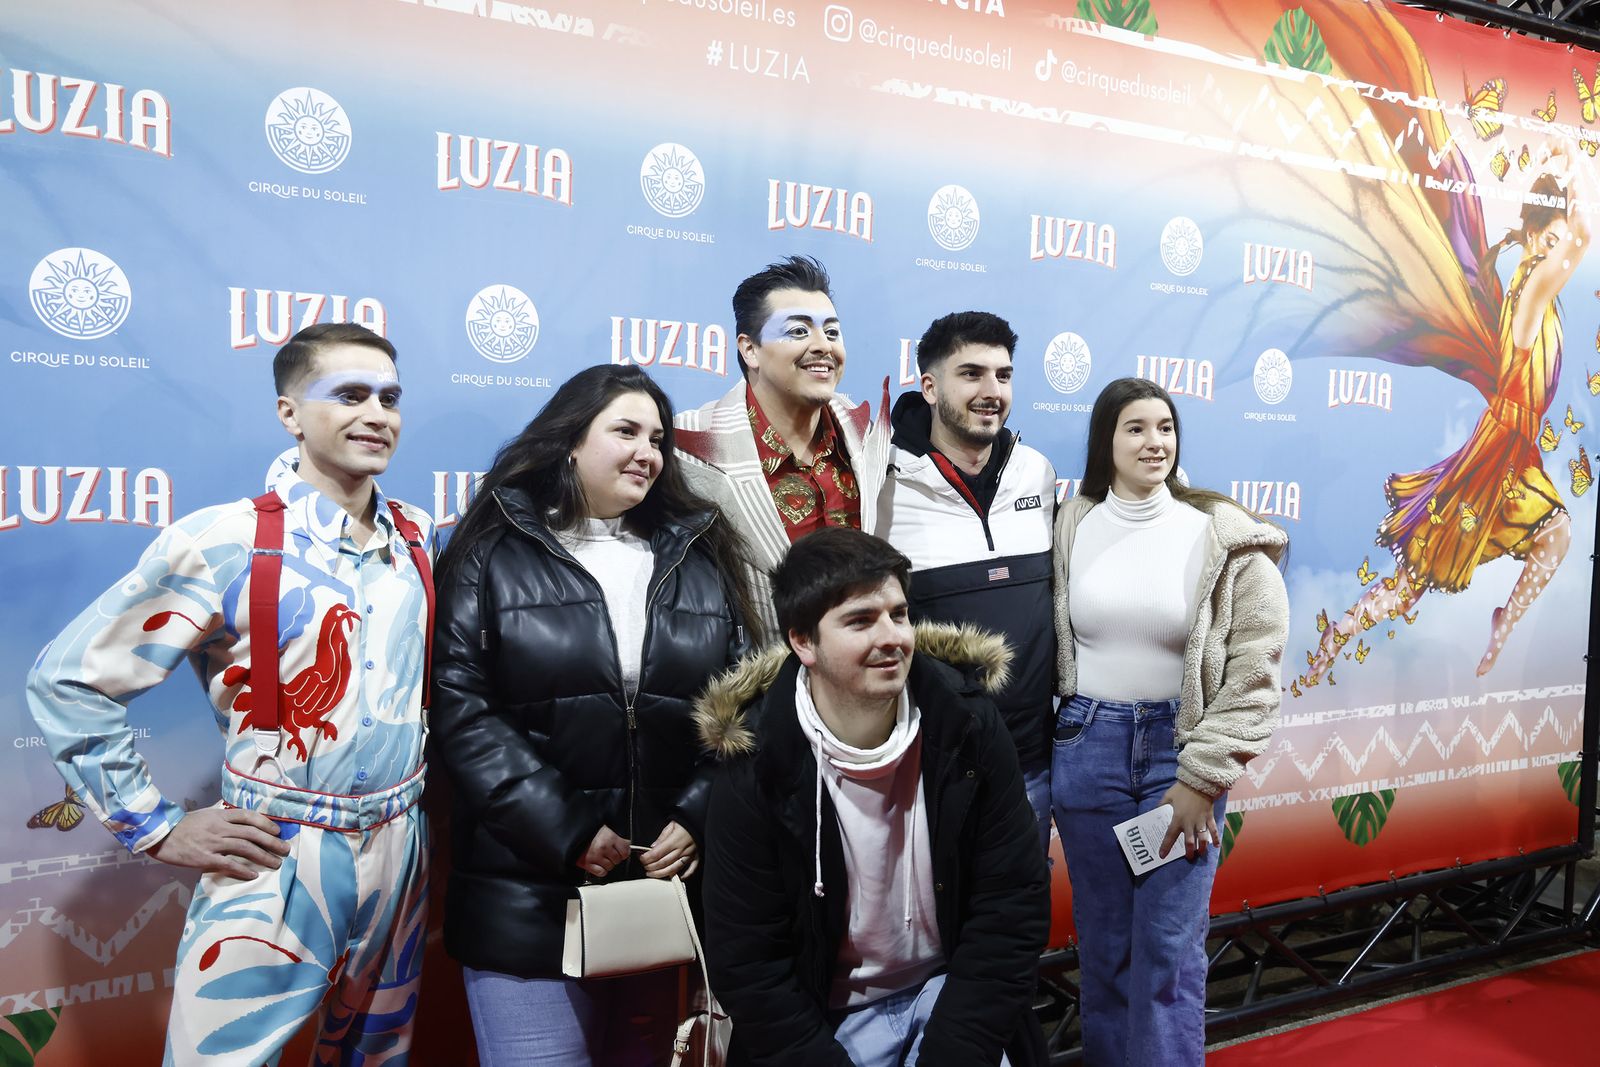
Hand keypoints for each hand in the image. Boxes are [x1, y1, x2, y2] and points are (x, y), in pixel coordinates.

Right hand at [148, 807, 289, 880]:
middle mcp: (220, 828)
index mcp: (220, 815)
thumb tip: (242, 823)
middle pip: (252, 833)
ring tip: (276, 864)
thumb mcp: (205, 815)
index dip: (266, 823)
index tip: (277, 831)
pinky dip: (242, 870)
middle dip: (272, 842)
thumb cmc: (183, 826)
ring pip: (245, 848)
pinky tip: (253, 875)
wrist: (160, 835)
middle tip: (285, 850)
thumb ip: (223, 818)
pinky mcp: (204, 858)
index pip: (249, 816)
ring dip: (263, 856)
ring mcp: (213, 843)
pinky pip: (228, 864)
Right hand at [577, 825, 629, 878]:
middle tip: (608, 852)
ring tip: (601, 857)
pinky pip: (601, 873)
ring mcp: (595, 856)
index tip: (620, 851)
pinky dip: (601, 870)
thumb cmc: (591, 831)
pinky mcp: (587, 864)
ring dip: (607, 864)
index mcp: (610, 837)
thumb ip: (618, 838)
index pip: (625, 851)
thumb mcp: (607, 829)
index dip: (623, 852)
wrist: (575, 833)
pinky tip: (598, 864)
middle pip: (618, 860)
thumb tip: (628, 844)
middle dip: (614, 857)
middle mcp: (603, 847)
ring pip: (610, 867)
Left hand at [640, 821, 697, 878]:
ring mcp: (690, 855)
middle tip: (645, 867)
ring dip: (661, 874)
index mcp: (675, 840)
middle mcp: (682, 849)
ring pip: (674, 869)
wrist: (700, 821)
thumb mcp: (672, 825)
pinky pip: (690, 870)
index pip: (657, 853)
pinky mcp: (696, 858)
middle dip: (651, 867)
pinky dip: (682, 876)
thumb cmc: (686, 822)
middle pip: (663, 863)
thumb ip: (662, 837)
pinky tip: (674, 877)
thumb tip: (653, 847)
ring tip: (652, 874)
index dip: (647, 858)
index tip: (641, 859)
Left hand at [1158, 782, 1219, 860]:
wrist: (1199, 782)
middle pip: (1190, 842)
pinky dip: (1216, 838)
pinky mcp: (1209, 818)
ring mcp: (1201, 821)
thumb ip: (1161, 805)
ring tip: (1200, 853)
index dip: (1166, 847)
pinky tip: (1216, 846)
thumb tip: (1155, 811)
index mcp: (1178, 819)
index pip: (1170, 836)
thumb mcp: (1168, 796)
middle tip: (1188, 857)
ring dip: (1202, 848)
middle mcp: (1190, 823)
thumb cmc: (1182, 789)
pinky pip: (1214, 830)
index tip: (1162, 855)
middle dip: (1189, 852)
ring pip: (1203, 839)